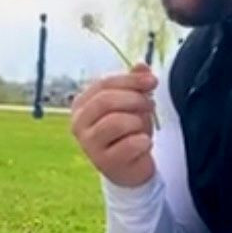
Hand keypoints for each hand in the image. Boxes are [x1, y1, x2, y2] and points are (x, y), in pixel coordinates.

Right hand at [71, 63, 157, 186]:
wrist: (131, 167)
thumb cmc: (128, 132)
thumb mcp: (132, 104)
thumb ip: (134, 84)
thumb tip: (142, 64)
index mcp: (82, 104)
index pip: (103, 84)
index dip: (130, 80)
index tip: (153, 81)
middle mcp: (78, 123)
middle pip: (106, 101)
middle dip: (135, 100)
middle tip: (151, 105)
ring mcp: (88, 144)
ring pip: (117, 122)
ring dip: (139, 122)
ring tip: (143, 128)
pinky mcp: (104, 163)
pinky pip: (130, 144)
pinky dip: (143, 142)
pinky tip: (143, 145)